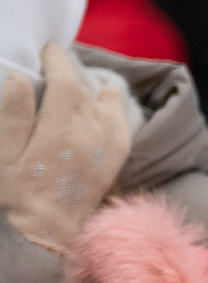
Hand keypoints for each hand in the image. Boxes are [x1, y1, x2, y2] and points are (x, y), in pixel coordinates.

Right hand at [1, 45, 128, 254]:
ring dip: (93, 89)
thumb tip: (19, 77)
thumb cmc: (17, 193)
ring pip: (107, 104)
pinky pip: (121, 123)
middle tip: (57, 63)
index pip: (65, 81)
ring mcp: (108, 146)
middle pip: (86, 90)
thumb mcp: (2, 155)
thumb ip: (12, 115)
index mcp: (61, 129)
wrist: (49, 233)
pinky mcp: (116, 159)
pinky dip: (113, 108)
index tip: (49, 49)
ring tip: (78, 82)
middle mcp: (92, 133)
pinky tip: (103, 103)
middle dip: (71, 73)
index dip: (58, 61)